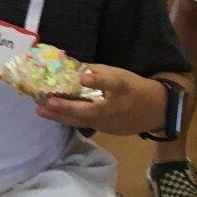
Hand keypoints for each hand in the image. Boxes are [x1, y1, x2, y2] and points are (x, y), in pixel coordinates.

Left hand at [34, 65, 171, 135]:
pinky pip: (85, 124)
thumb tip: (70, 66)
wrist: (155, 111)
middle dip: (67, 107)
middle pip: (91, 110)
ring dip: (61, 116)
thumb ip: (97, 71)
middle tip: (47, 102)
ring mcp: (111, 122)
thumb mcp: (120, 74)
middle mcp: (117, 107)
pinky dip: (68, 119)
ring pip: (83, 121)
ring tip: (41, 110)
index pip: (112, 83)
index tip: (82, 77)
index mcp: (123, 88)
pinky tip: (52, 115)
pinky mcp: (107, 130)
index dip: (98, 80)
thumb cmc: (134, 87)